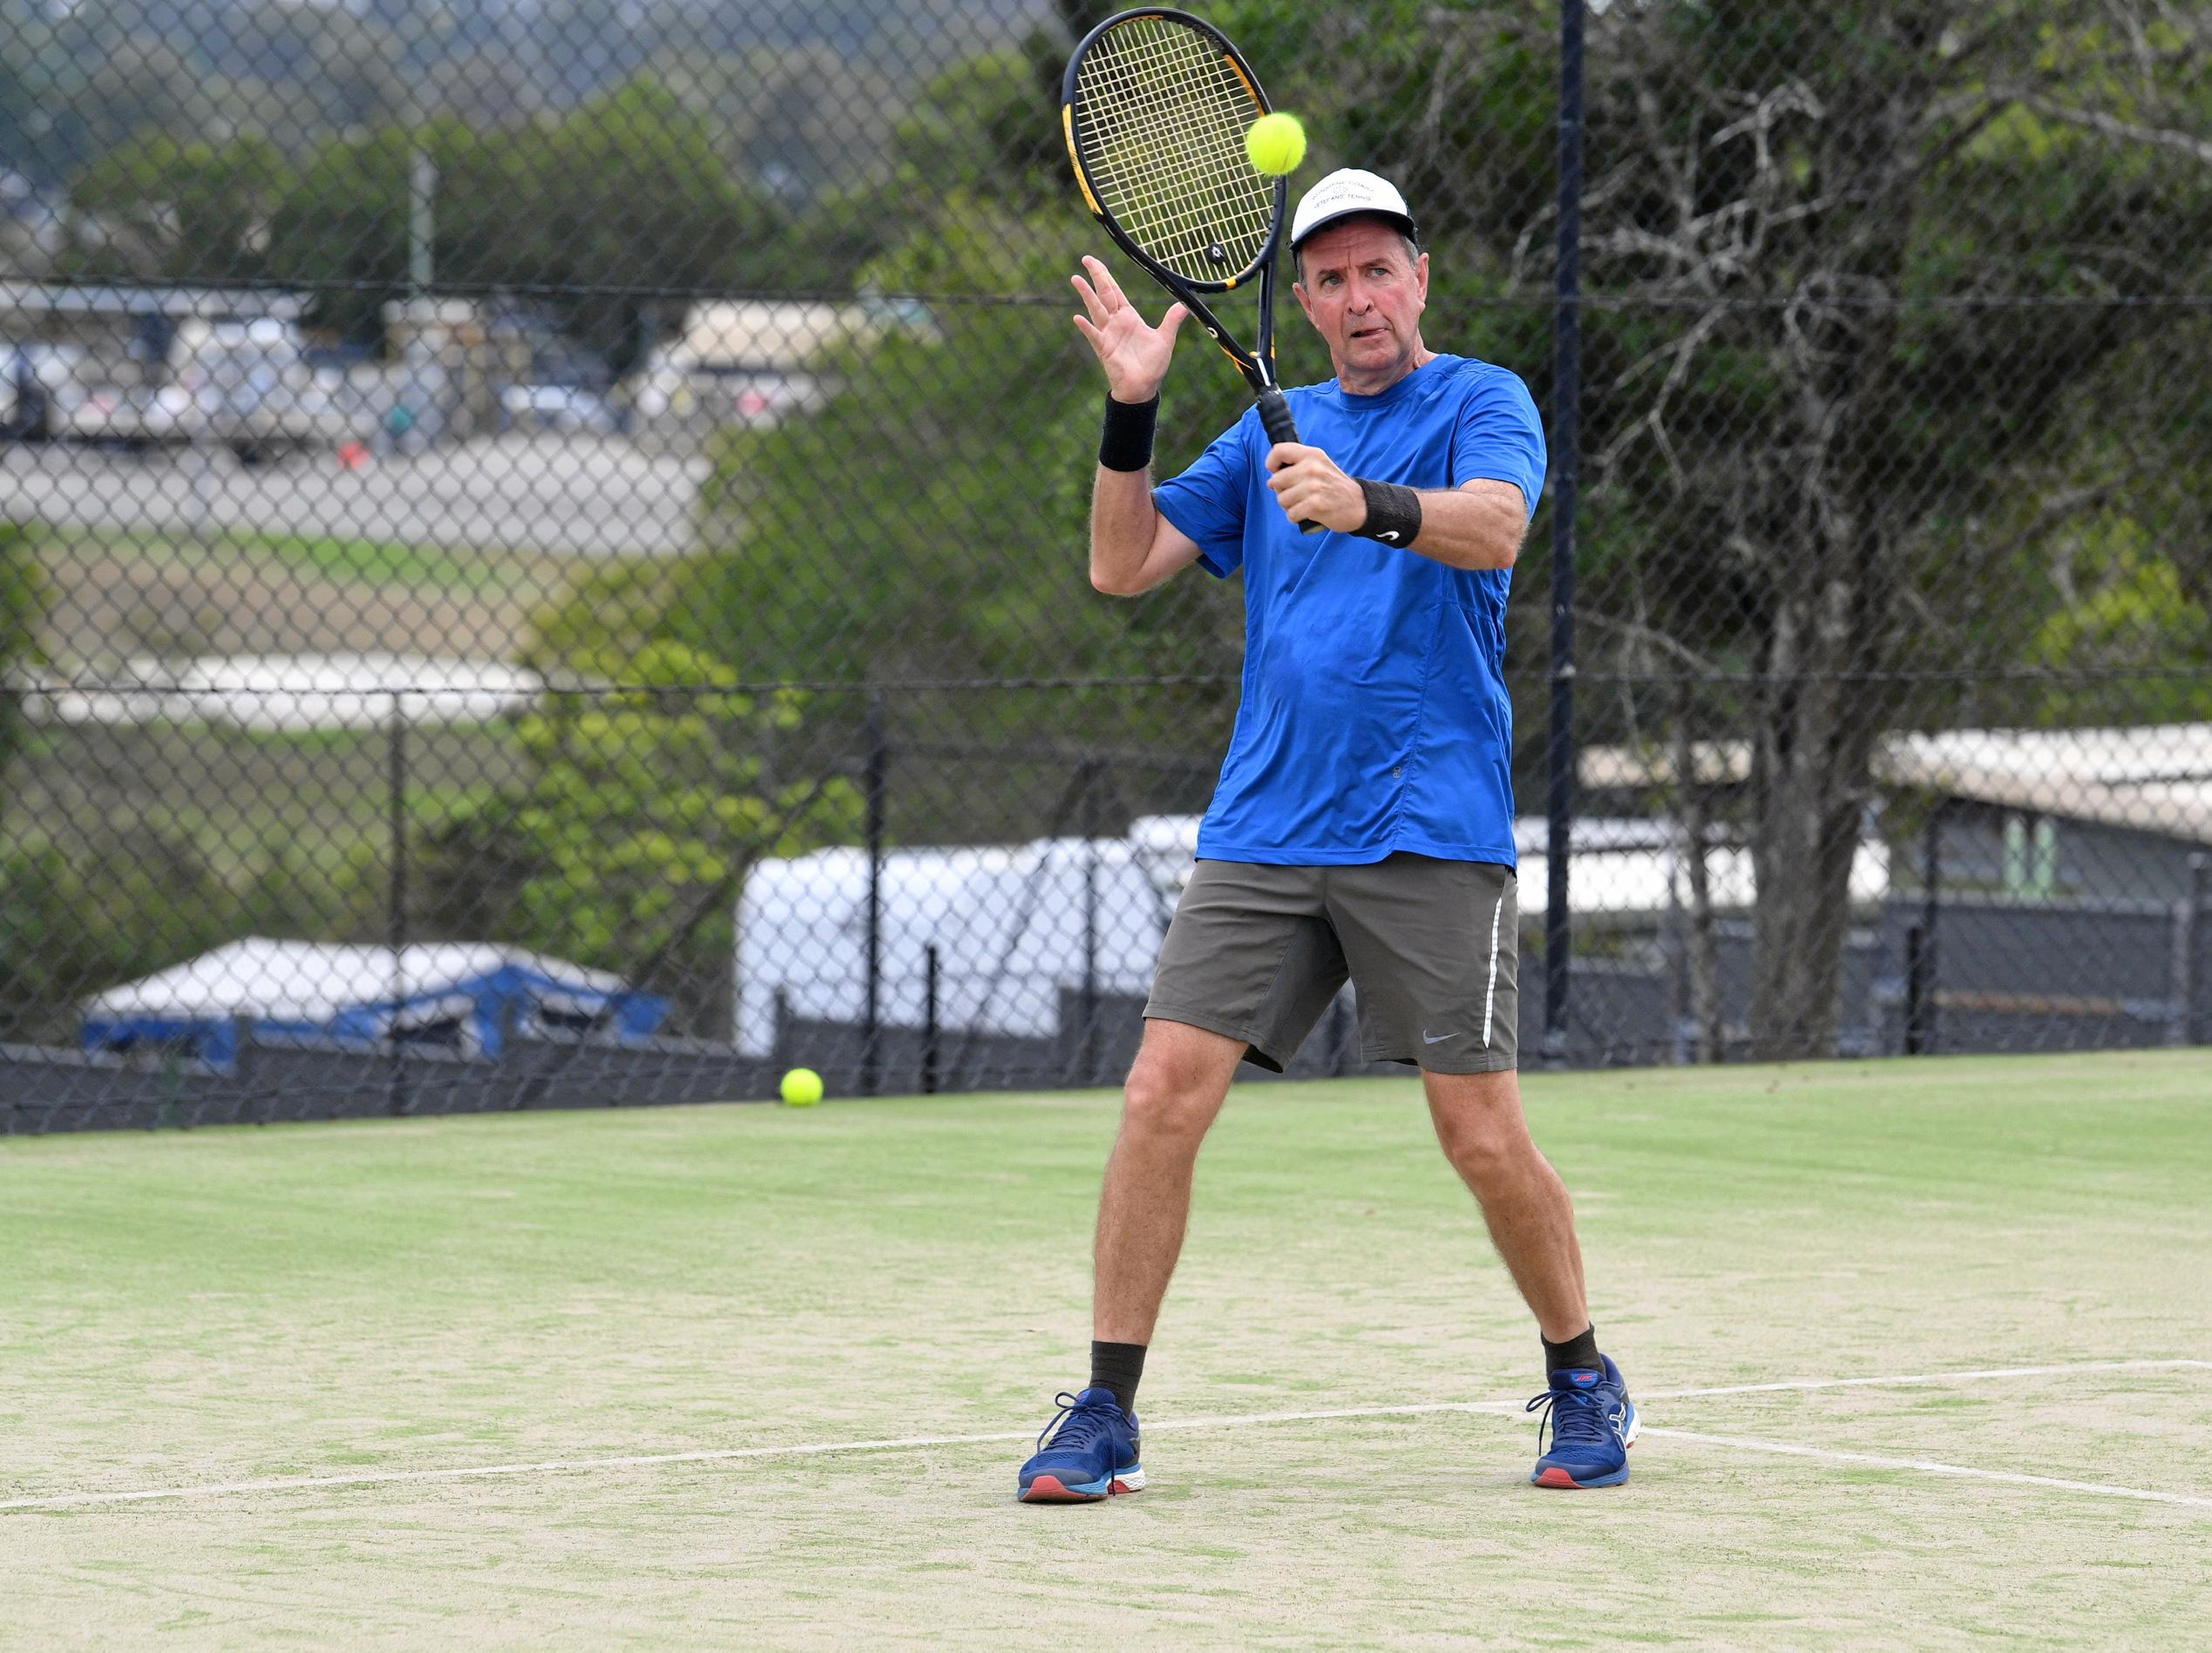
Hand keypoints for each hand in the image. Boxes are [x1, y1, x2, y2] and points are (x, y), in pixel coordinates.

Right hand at [1071, 255, 1187, 402]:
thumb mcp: (1165, 339)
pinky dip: (1086, 327)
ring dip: (1087, 295)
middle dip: (1096, 276)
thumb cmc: (1152, 366)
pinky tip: (1077, 318)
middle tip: (1086, 259)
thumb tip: (1185, 305)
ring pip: (1096, 310)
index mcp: (1128, 317)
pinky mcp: (1105, 349)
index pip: (1115, 291)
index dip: (1106, 276)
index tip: (1095, 262)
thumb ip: (1172, 321)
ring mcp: (1108, 335)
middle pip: (1104, 294)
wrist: (1143, 388)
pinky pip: (1094, 336)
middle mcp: (1116, 323)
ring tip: (1076, 279)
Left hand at [1265, 443, 1366, 532]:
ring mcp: (1313, 486)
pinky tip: (1307, 513)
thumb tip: (1271, 479)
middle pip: (1275, 481)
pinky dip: (1296, 517)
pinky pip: (1290, 514)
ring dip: (1289, 506)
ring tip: (1304, 503)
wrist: (1359, 504)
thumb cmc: (1333, 485)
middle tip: (1297, 494)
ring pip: (1281, 500)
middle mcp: (1312, 468)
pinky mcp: (1315, 505)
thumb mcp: (1319, 465)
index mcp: (1312, 454)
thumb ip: (1297, 465)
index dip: (1271, 463)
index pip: (1279, 451)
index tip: (1276, 472)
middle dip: (1282, 491)